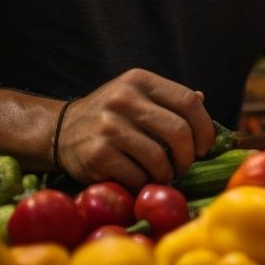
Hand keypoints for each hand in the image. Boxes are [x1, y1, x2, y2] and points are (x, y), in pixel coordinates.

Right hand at [55, 68, 218, 189]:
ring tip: (163, 175)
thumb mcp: (136, 96)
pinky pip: (137, 176)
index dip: (204, 128)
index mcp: (140, 81)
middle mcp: (124, 98)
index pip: (188, 102)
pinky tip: (141, 180)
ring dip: (167, 173)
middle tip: (183, 166)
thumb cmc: (110, 116)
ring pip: (159, 158)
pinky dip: (144, 183)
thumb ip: (167, 100)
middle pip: (178, 131)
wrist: (59, 131)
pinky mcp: (98, 153)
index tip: (203, 146)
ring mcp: (109, 126)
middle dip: (188, 156)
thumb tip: (201, 100)